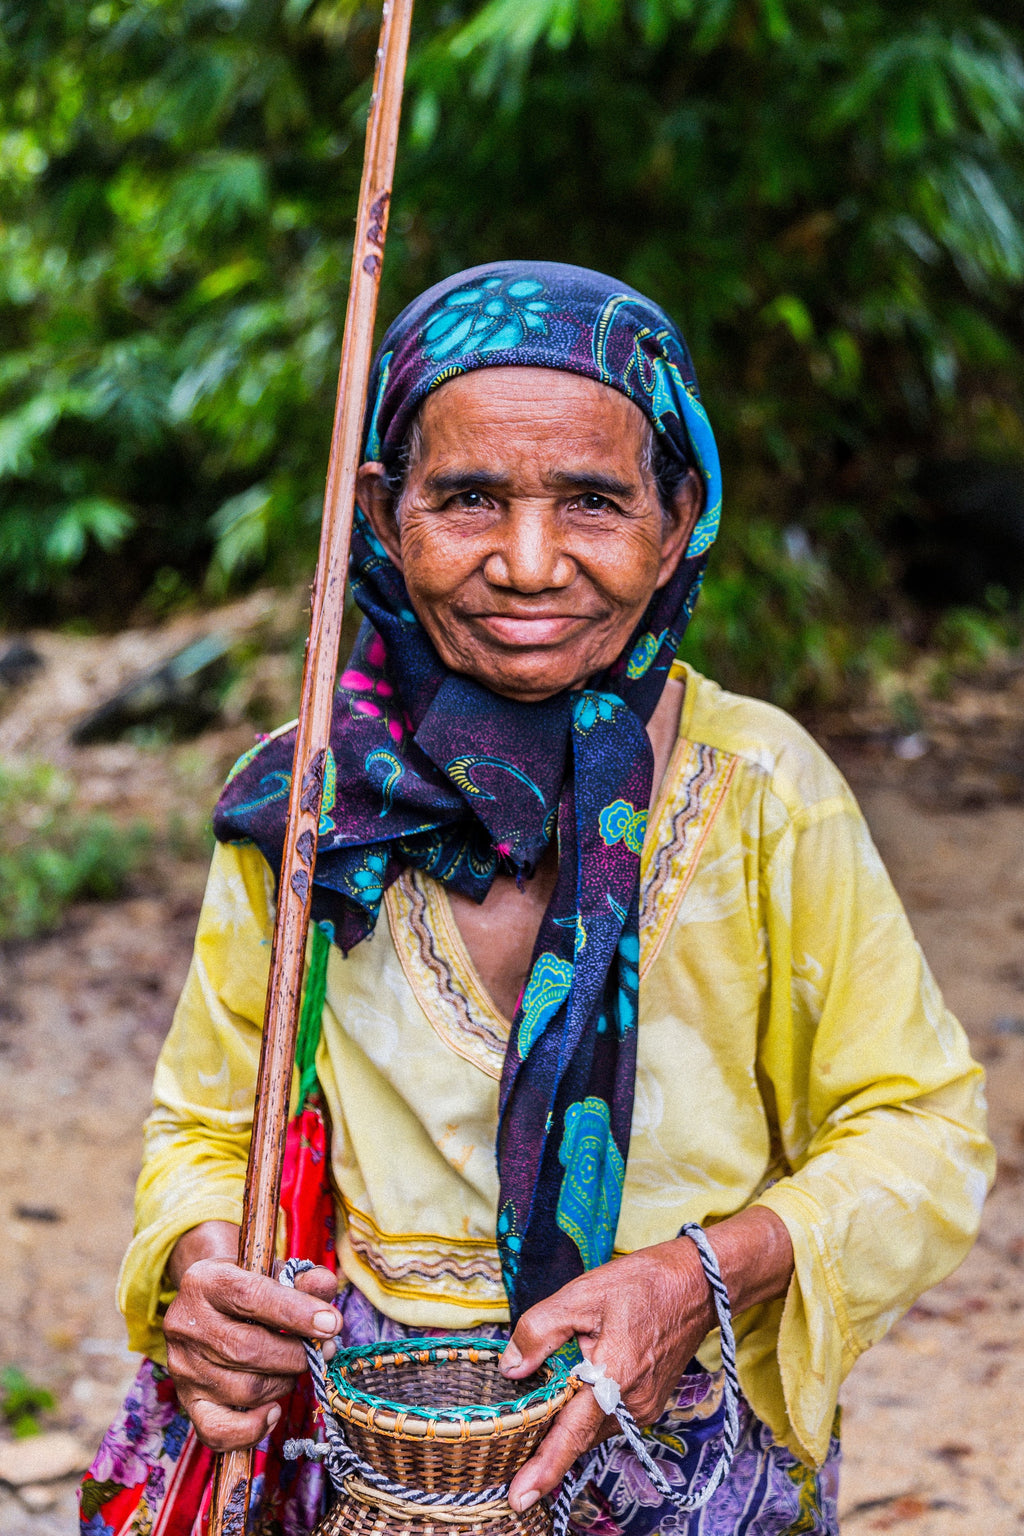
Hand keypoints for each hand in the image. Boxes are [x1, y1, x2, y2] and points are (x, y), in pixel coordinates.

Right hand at [163, 1221, 339, 1450]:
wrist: (205, 1303)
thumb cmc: (247, 1285)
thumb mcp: (271, 1270)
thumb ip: (301, 1277)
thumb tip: (325, 1287)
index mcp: (206, 1281)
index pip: (251, 1296)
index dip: (296, 1313)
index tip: (331, 1324)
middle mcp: (186, 1324)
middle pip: (248, 1349)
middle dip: (296, 1355)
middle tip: (324, 1350)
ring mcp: (183, 1366)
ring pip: (244, 1390)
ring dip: (284, 1383)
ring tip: (295, 1369)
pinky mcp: (187, 1401)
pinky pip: (217, 1431)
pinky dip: (252, 1429)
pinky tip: (273, 1411)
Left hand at [500, 1238, 714, 1511]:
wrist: (698, 1285)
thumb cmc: (641, 1284)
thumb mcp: (581, 1295)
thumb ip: (540, 1330)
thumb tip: (511, 1368)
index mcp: (614, 1376)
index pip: (572, 1433)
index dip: (544, 1469)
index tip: (518, 1498)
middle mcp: (632, 1404)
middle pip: (578, 1434)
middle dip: (547, 1437)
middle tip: (515, 1435)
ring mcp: (644, 1408)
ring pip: (592, 1427)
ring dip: (569, 1417)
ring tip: (551, 1389)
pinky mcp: (649, 1404)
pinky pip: (608, 1417)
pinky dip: (588, 1409)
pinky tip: (579, 1383)